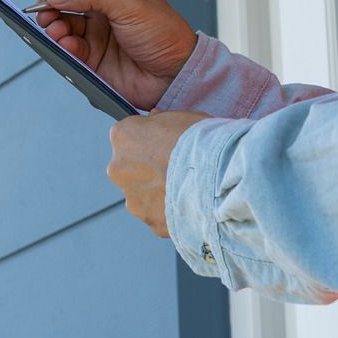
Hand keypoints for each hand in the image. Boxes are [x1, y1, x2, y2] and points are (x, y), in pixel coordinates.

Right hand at [32, 0, 197, 109]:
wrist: (175, 77)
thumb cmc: (166, 35)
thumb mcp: (131, 5)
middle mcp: (102, 0)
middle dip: (50, 2)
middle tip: (45, 12)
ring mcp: (95, 27)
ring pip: (59, 19)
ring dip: (52, 24)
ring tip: (55, 31)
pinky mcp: (90, 52)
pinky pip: (66, 44)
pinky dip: (62, 44)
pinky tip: (68, 46)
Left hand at [106, 109, 207, 236]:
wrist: (219, 178)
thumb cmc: (202, 141)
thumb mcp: (180, 117)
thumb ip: (159, 121)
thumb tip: (154, 120)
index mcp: (123, 136)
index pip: (127, 136)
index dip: (148, 140)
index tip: (164, 144)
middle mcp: (119, 168)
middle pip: (130, 168)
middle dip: (148, 170)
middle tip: (175, 168)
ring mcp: (133, 198)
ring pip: (142, 195)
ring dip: (158, 193)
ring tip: (186, 188)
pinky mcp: (149, 221)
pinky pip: (158, 215)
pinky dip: (170, 212)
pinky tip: (190, 204)